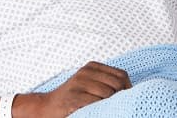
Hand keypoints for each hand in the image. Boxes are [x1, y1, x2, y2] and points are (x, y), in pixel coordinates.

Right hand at [13, 62, 130, 117]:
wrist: (46, 107)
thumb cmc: (72, 98)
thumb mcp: (89, 84)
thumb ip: (106, 82)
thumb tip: (129, 90)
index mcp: (92, 67)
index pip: (121, 75)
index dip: (128, 89)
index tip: (126, 98)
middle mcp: (85, 72)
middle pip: (117, 84)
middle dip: (121, 97)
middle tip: (117, 106)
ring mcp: (78, 84)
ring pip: (108, 94)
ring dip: (110, 105)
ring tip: (104, 109)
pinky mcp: (74, 98)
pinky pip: (95, 103)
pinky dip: (100, 109)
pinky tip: (94, 110)